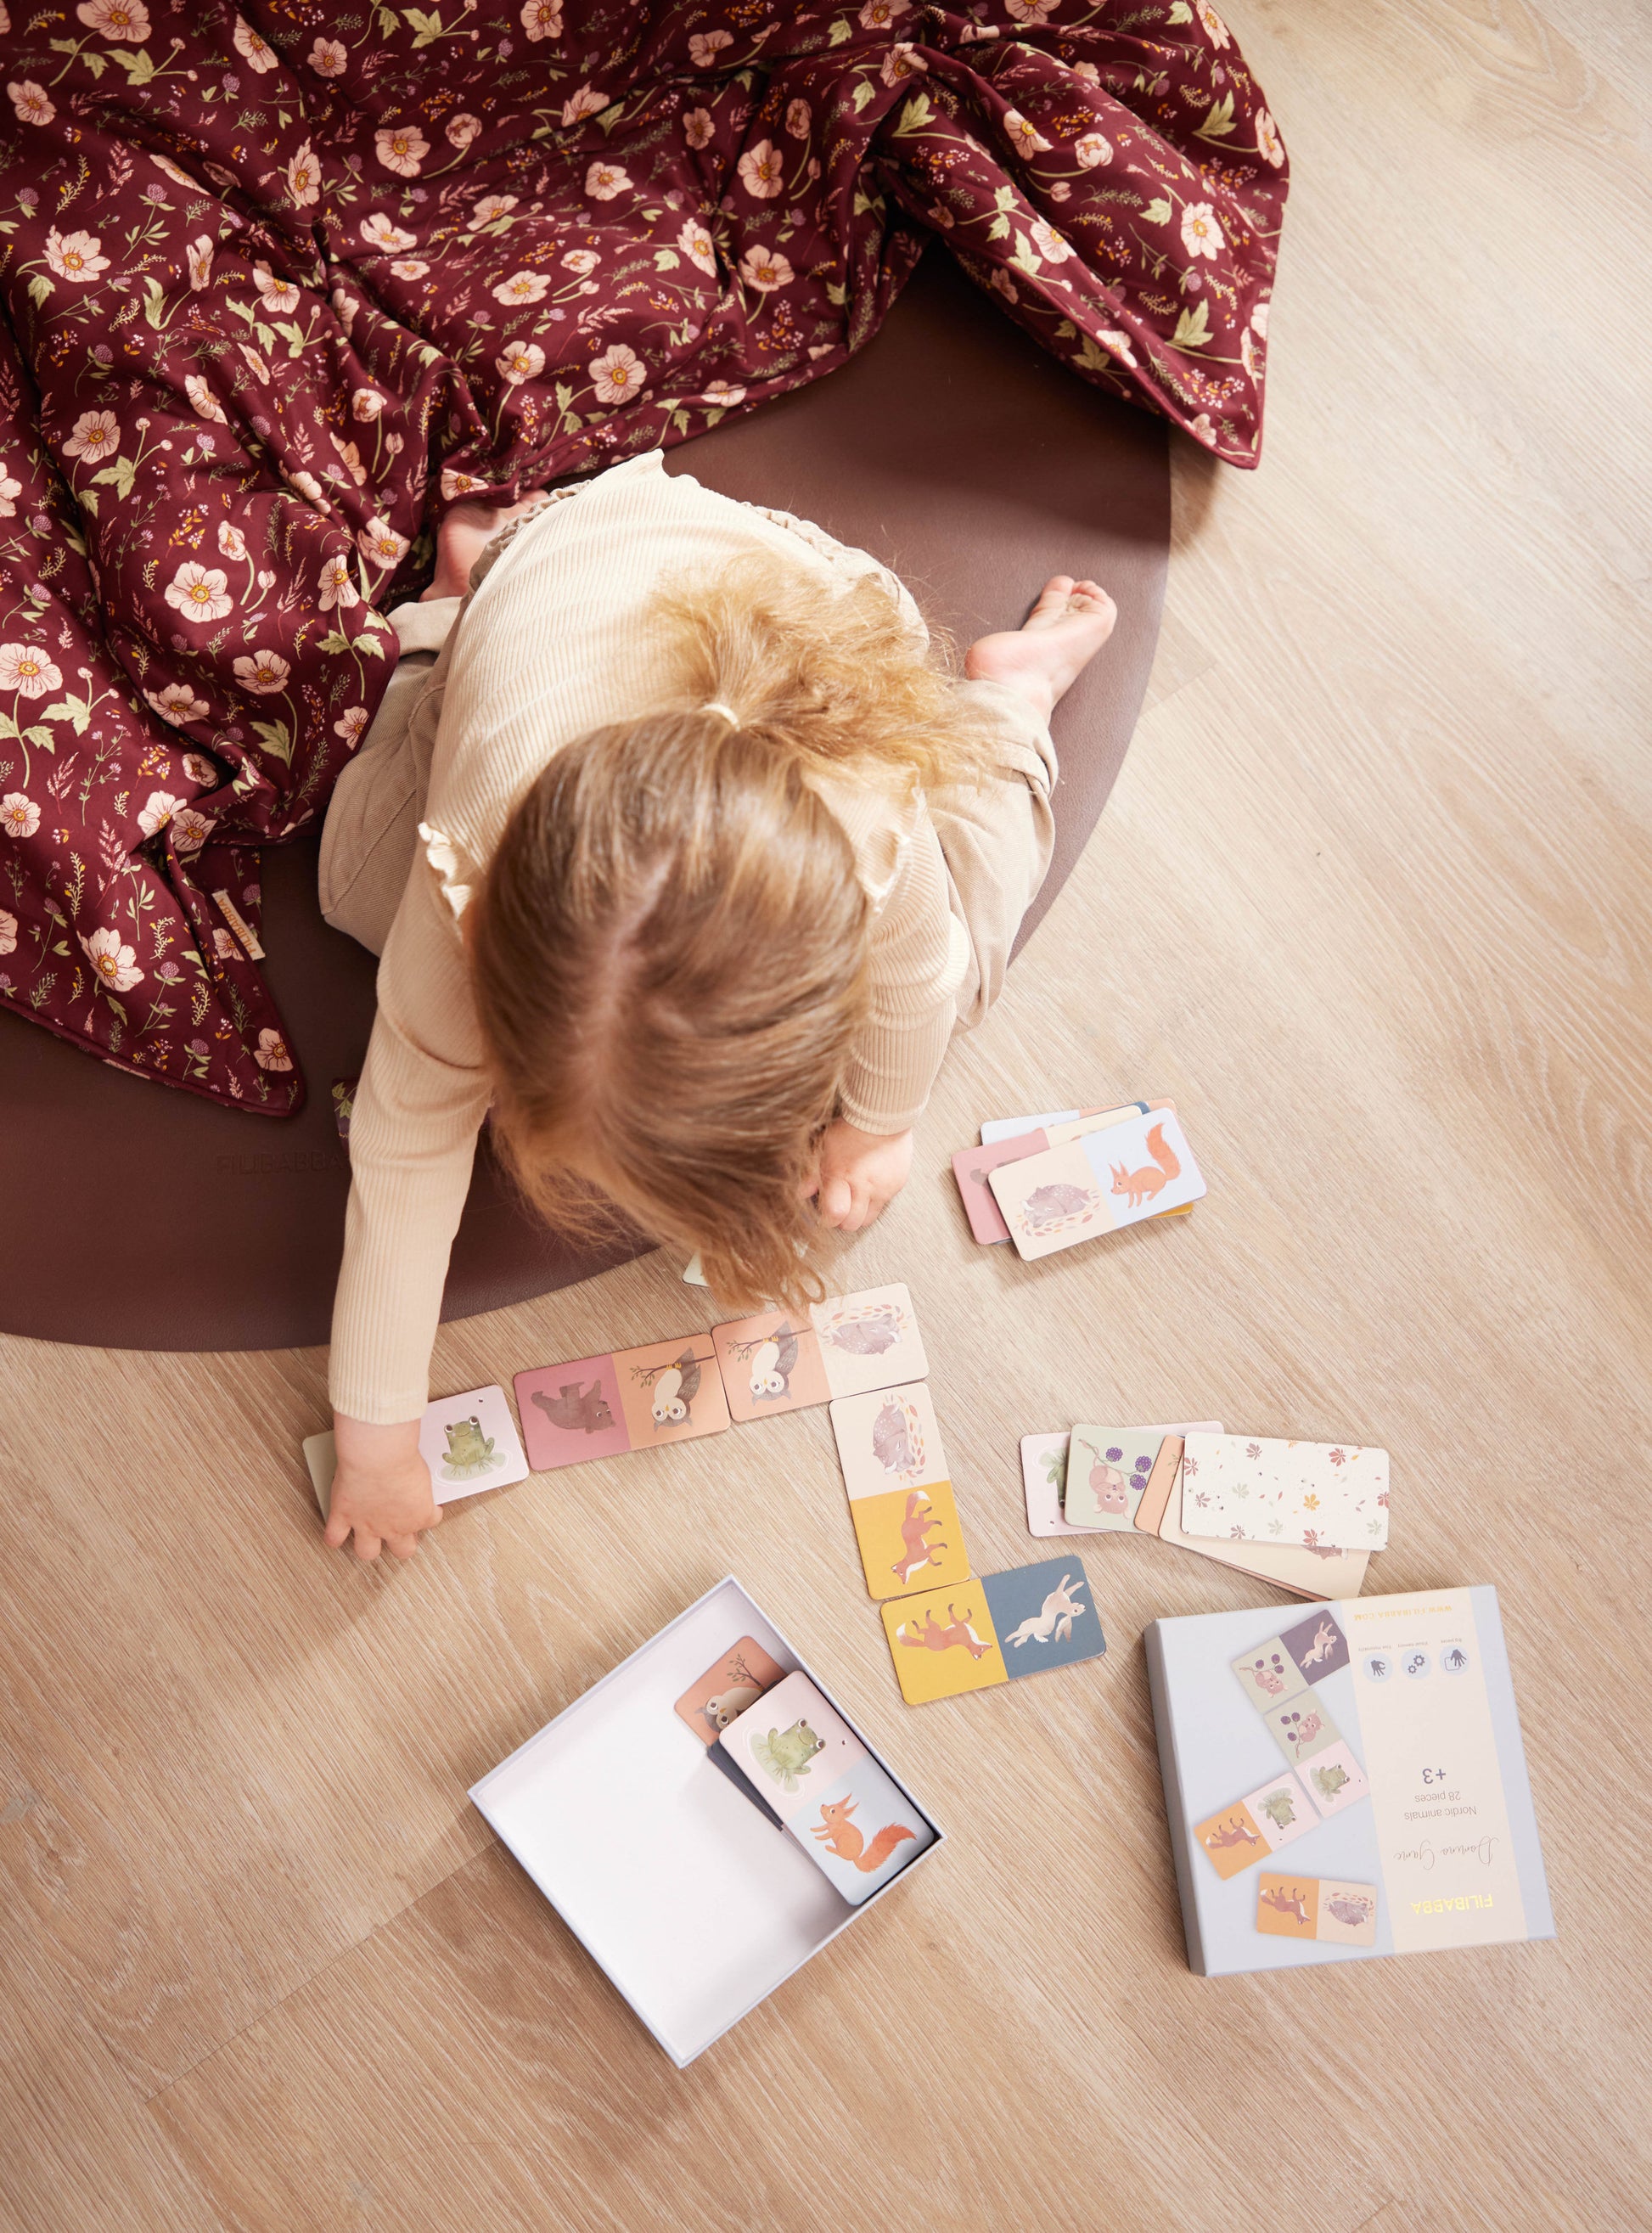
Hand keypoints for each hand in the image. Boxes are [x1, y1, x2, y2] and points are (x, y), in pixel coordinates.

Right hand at [323, 1413, 443, 1561]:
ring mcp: (368, 1525)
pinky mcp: (344, 1517)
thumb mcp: (423, 1471)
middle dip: (401, 1544)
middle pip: (403, 1550)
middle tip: (399, 1532)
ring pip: (368, 1552)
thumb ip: (419, 1483)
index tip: (423, 1506)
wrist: (378, 1455)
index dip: (427, 1514)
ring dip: (367, 1546)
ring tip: (366, 1537)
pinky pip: (334, 1537)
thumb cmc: (401, 1458)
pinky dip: (334, 1537)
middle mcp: (394, 1526)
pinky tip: (337, 1533)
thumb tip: (417, 1478)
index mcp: (419, 1514)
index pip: (431, 1521)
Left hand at [808, 1121, 913, 1232]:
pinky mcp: (897, 1185)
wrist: (882, 1116)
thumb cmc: (850, 1129)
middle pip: (852, 1224)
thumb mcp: (824, 1148)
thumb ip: (813, 1175)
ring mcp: (883, 1188)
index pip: (834, 1215)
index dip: (827, 1220)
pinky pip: (884, 1204)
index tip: (823, 1215)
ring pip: (869, 1219)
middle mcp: (864, 1186)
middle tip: (837, 1208)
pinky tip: (868, 1187)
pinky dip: (874, 1201)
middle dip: (842, 1221)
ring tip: (852, 1200)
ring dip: (858, 1214)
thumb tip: (801, 1193)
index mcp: (842, 1176)